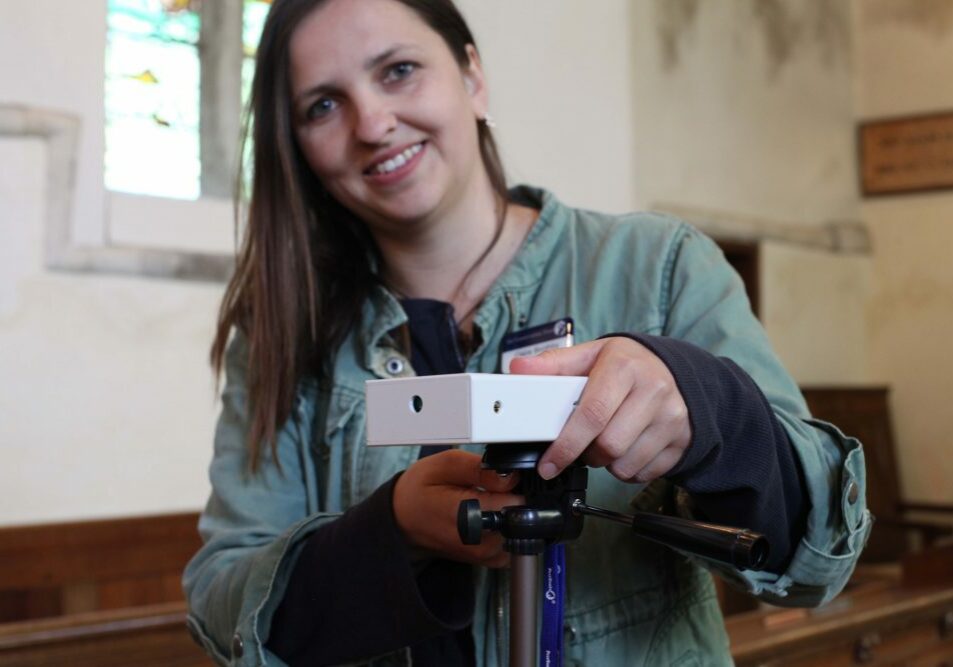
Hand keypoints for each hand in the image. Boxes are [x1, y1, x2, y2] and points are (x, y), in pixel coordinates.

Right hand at [393, 449, 523, 567]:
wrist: (402, 520)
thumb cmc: (419, 491)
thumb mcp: (444, 465)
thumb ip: (480, 469)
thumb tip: (512, 476)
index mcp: (467, 516)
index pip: (516, 502)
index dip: (516, 484)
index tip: (502, 477)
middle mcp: (479, 541)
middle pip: (522, 517)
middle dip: (514, 498)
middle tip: (490, 488)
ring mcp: (485, 554)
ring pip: (521, 529)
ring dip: (511, 513)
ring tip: (487, 502)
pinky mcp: (489, 559)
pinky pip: (514, 541)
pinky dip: (508, 528)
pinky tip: (490, 516)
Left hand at [509, 337, 691, 482]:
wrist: (676, 373)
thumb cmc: (626, 366)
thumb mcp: (591, 355)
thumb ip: (553, 364)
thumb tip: (518, 369)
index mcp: (624, 367)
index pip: (592, 414)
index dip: (566, 444)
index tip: (548, 462)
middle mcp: (654, 391)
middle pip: (609, 445)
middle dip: (586, 453)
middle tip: (582, 443)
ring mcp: (672, 418)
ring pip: (625, 465)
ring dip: (606, 464)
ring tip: (606, 441)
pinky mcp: (682, 441)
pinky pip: (644, 474)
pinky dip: (627, 470)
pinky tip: (626, 449)